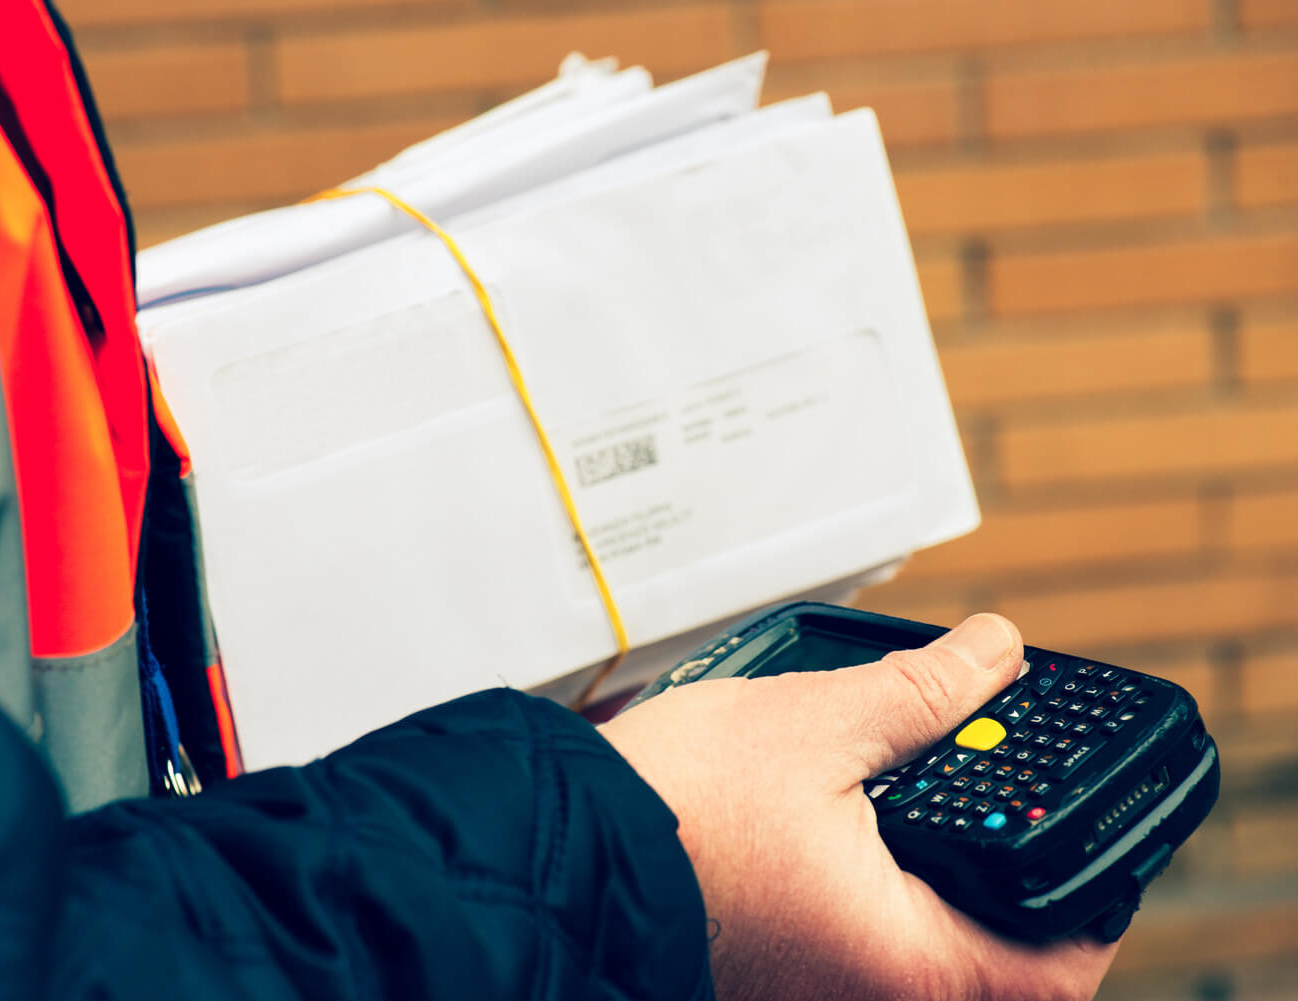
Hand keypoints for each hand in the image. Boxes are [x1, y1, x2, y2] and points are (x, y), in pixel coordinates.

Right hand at [598, 614, 1118, 1000]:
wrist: (557, 846)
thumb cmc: (666, 813)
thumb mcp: (814, 726)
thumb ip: (920, 692)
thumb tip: (990, 658)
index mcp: (902, 960)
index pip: (1055, 966)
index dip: (1091, 899)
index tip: (1088, 841)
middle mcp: (864, 997)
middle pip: (993, 963)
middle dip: (1009, 879)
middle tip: (1000, 807)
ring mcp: (814, 991)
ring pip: (922, 954)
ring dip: (943, 886)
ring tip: (925, 802)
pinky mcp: (772, 974)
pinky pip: (860, 947)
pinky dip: (882, 896)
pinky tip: (852, 831)